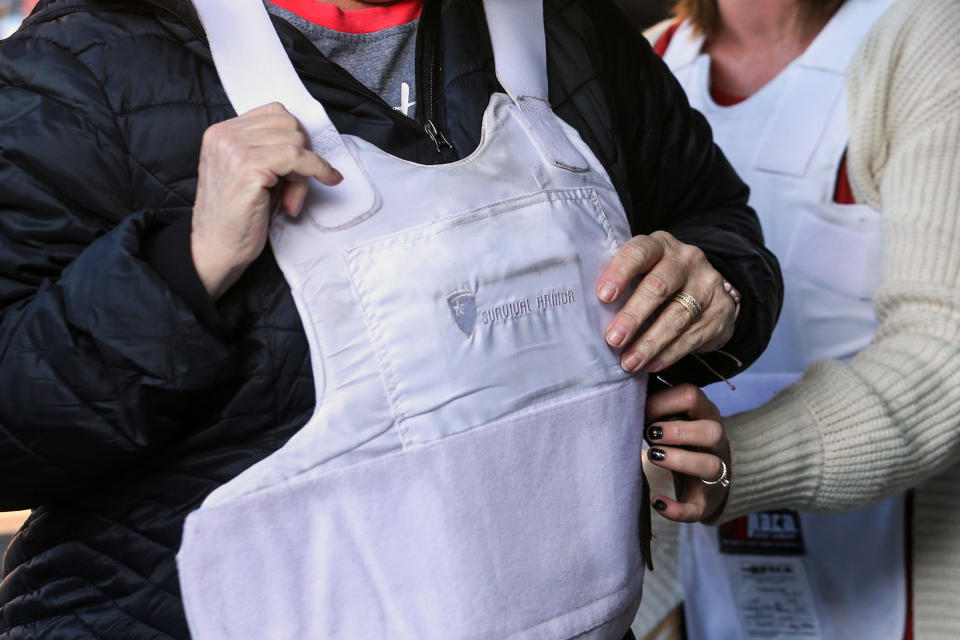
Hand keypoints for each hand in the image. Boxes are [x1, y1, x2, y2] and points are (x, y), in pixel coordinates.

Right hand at [191, 102, 342, 299]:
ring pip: (295, 141)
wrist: (216, 249)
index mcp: (222, 132)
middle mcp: (224, 135)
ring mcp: (234, 149)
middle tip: (294, 189)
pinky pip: (298, 157)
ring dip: (305, 171)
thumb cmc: (237, 217)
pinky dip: (317, 169)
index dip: (295, 140)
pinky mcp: (248, 167)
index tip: (299, 166)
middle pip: (289, 124)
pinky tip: (326, 181)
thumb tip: (310, 148)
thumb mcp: (252, 174)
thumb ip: (271, 152)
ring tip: (291, 199)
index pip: (275, 114)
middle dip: (302, 155)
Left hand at [597, 231, 737, 371]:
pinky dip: (669, 353)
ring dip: (649, 342)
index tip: (603, 296)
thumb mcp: (643, 273)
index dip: (620, 272)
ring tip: (629, 362)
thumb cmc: (659, 284)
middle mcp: (687, 258)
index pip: (639, 252)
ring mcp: (708, 283)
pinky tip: (651, 365)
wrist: (708, 293)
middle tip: (613, 339)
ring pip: (676, 315)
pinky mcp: (722, 309)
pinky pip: (693, 335)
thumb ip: (623, 284)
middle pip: (659, 286)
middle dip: (633, 315)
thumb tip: (586, 313)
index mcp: (660, 245)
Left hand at [644, 384, 730, 522]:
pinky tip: (655, 501)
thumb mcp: (675, 417)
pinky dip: (676, 509)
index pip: (692, 396)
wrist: (706, 476)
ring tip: (652, 455)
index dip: (663, 401)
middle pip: (712, 430)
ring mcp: (715, 474)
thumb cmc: (679, 438)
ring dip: (679, 460)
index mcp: (704, 414)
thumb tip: (625, 397)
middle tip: (649, 434)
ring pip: (711, 466)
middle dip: (677, 431)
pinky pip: (696, 508)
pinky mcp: (704, 502)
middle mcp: (715, 443)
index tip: (641, 410)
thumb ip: (656, 407)